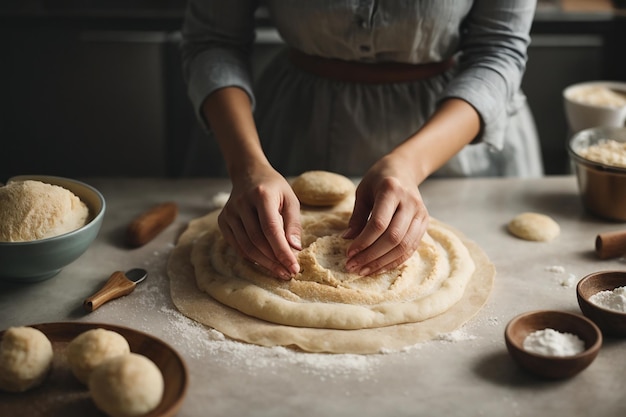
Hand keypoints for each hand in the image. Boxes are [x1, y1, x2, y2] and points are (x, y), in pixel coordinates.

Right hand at [217, 166, 301, 279]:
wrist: (248, 173)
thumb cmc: (273, 188)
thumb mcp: (290, 198)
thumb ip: (293, 223)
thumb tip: (295, 249)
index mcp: (261, 195)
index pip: (271, 229)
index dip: (282, 251)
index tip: (294, 268)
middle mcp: (241, 203)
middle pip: (257, 240)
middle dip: (274, 261)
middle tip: (288, 273)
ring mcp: (229, 212)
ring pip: (246, 246)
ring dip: (263, 262)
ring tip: (278, 271)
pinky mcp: (223, 220)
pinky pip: (236, 245)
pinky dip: (250, 256)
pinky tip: (263, 261)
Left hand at [343, 154, 428, 274]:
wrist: (404, 169)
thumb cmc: (378, 179)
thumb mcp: (362, 191)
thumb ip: (357, 216)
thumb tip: (347, 239)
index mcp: (391, 190)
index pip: (379, 223)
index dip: (363, 242)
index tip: (348, 253)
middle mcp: (409, 202)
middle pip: (393, 238)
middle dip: (371, 256)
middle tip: (352, 266)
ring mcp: (420, 213)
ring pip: (404, 246)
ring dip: (382, 263)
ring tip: (363, 271)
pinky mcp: (424, 223)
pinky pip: (411, 248)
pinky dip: (394, 261)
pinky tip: (378, 267)